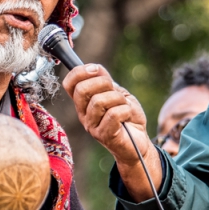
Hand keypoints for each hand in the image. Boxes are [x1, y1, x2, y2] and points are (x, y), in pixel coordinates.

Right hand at [63, 64, 161, 200]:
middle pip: (82, 90)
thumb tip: (94, 68)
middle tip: (115, 91)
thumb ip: (105, 81)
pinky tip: (128, 116)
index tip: (96, 69)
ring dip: (118, 99)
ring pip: (99, 101)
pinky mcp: (103, 136)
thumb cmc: (127, 117)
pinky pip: (112, 115)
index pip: (69, 83)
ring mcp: (92, 126)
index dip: (80, 72)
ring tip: (124, 106)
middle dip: (103, 83)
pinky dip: (125, 110)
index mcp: (83, 102)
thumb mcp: (117, 93)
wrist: (139, 141)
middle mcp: (83, 114)